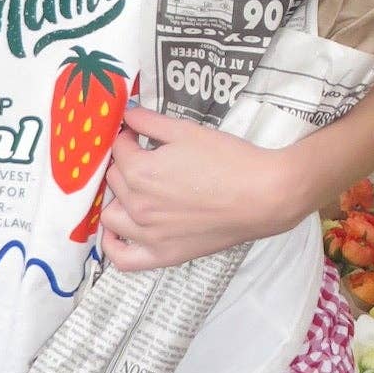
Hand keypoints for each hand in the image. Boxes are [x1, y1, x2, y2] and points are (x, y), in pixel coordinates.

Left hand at [100, 105, 306, 271]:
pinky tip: (117, 232)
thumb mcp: (187, 130)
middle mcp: (137, 205)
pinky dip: (112, 246)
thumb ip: (150, 122)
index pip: (119, 149)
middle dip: (126, 163)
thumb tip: (128, 114)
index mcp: (140, 171)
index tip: (140, 134)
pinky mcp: (163, 255)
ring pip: (112, 214)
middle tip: (147, 156)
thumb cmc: (228, 159)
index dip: (129, 136)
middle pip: (115, 179)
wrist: (262, 195)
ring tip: (136, 188)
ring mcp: (148, 235)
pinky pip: (123, 258)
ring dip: (118, 198)